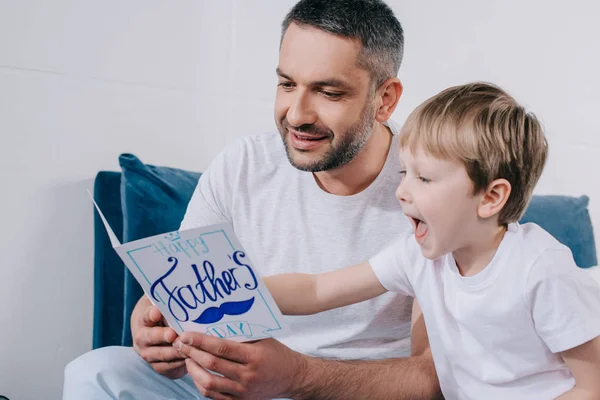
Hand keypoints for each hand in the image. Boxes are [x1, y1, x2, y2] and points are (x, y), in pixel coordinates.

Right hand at [131, 297, 186, 378]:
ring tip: (188, 347)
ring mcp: (148, 354)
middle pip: (149, 338)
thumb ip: (172, 304)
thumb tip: (190, 293)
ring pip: (159, 355)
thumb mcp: (164, 307)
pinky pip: (167, 367)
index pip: (146, 315)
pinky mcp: (157, 366)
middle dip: (162, 336)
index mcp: (143, 320)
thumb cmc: (165, 316)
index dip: (151, 314)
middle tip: (173, 334)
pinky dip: (179, 363)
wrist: (155, 335)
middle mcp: (142, 338)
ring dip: (174, 352)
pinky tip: (191, 358)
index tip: (158, 312)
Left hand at [173, 333, 307, 399]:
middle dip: (191, 353)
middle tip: (179, 344)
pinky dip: (201, 385)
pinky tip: (197, 374)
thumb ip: (241, 334)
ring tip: (187, 359)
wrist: (293, 377)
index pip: (221, 348)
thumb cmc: (277, 353)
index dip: (200, 341)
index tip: (186, 335)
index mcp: (254, 356)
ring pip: (209, 383)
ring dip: (193, 370)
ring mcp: (243, 391)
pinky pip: (214, 396)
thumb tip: (214, 324)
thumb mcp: (263, 339)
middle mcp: (248, 375)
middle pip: (212, 365)